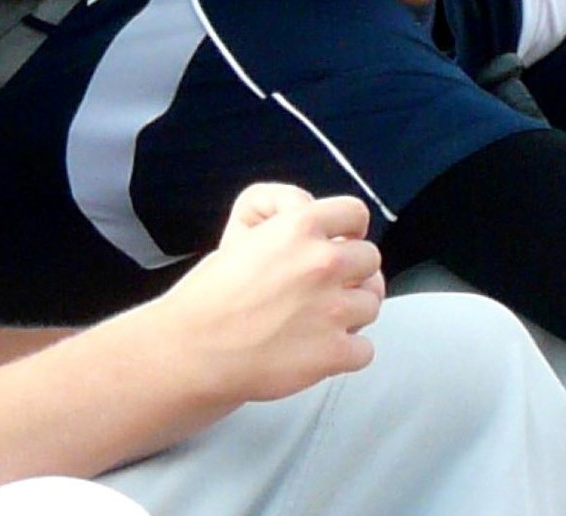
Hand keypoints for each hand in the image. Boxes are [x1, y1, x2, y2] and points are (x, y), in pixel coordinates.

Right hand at [157, 184, 383, 403]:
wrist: (194, 349)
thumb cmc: (210, 297)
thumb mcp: (241, 237)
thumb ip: (286, 227)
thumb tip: (321, 235)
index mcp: (298, 227)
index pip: (354, 214)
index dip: (348, 230)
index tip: (340, 243)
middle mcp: (322, 263)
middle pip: (371, 259)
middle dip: (352, 273)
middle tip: (324, 288)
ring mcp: (333, 309)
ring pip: (371, 304)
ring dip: (350, 313)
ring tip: (316, 321)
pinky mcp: (334, 351)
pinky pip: (365, 349)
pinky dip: (345, 353)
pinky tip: (316, 349)